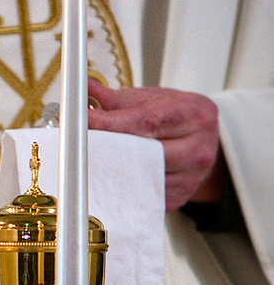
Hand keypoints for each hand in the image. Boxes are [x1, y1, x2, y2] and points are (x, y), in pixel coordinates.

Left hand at [87, 80, 224, 209]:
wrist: (206, 142)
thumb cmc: (178, 118)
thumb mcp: (154, 100)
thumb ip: (115, 98)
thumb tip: (83, 87)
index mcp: (193, 115)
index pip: (144, 121)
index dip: (108, 123)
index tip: (81, 121)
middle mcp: (197, 148)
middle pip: (140, 151)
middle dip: (105, 147)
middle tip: (78, 143)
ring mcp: (190, 176)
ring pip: (138, 176)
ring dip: (109, 168)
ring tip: (90, 158)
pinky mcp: (178, 197)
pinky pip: (142, 194)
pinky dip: (122, 185)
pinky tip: (108, 175)